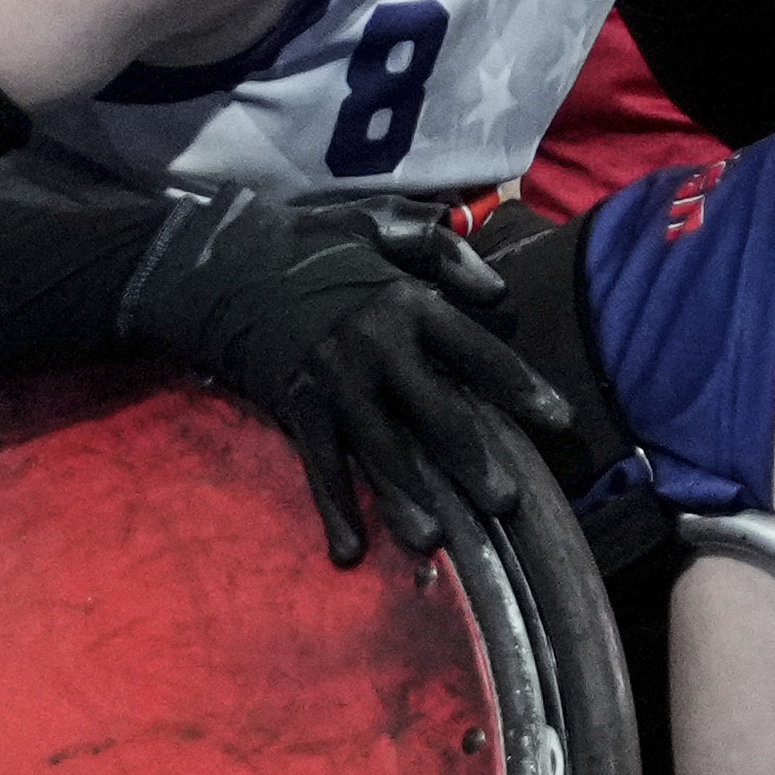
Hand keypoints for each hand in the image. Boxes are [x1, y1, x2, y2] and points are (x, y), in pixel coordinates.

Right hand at [116, 188, 566, 563]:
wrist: (215, 260)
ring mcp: (333, 382)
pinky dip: (333, 509)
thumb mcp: (375, 224)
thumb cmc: (307, 243)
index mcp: (406, 304)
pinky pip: (320, 465)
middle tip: (507, 503)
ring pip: (381, 452)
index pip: (476, 351)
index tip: (559, 421)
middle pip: (436, 414)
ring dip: (408, 499)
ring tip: (436, 540)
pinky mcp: (294, 406)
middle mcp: (376, 347)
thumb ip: (439, 250)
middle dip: (473, 461)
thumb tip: (498, 291)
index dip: (520, 386)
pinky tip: (349, 551)